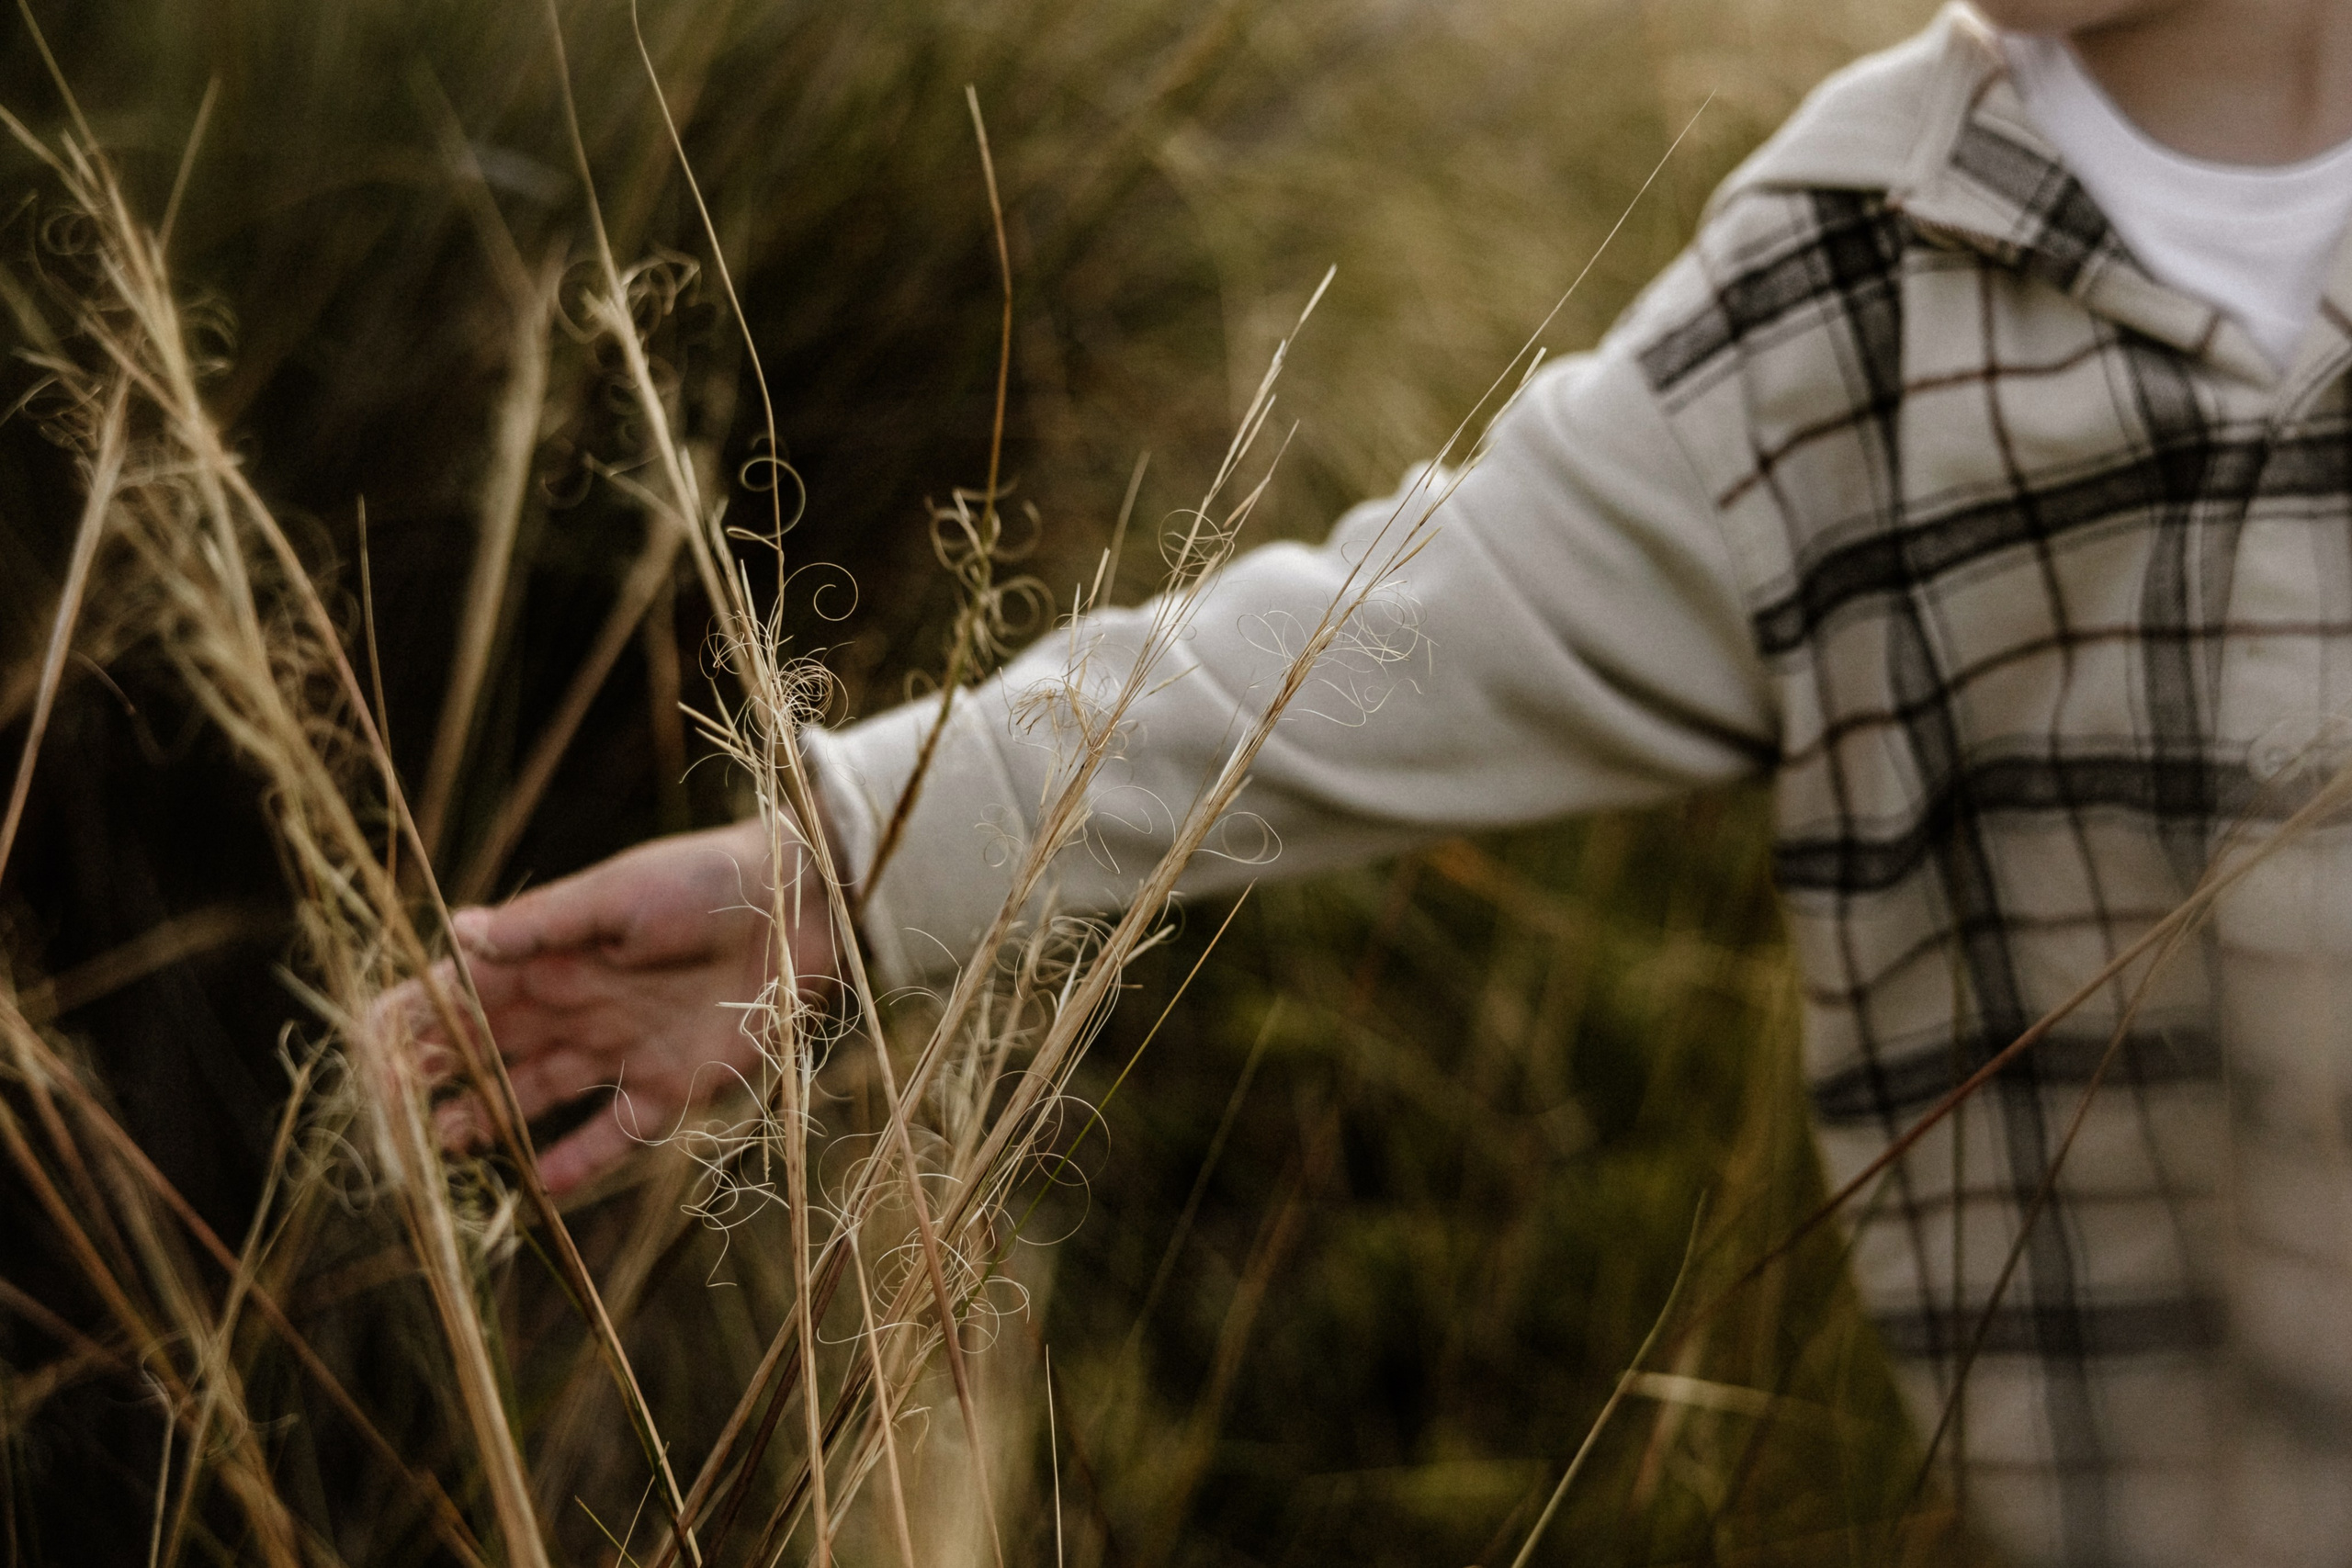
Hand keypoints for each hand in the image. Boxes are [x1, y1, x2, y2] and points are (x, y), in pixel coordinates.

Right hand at [411, 817, 841, 1194]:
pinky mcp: (672, 1086)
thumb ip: (542, 924)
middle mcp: (574, 1005)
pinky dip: (577, 1162)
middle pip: (485, 1052)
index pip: (458, 992)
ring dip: (487, 1122)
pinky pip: (613, 1133)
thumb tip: (453, 930)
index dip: (410, 1021)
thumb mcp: (618, 896)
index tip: (363, 1055)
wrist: (801, 905)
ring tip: (439, 1152)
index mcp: (550, 955)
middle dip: (431, 1082)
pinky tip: (537, 1192)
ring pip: (535, 1096)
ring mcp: (620, 1048)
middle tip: (384, 1123)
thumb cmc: (703, 882)